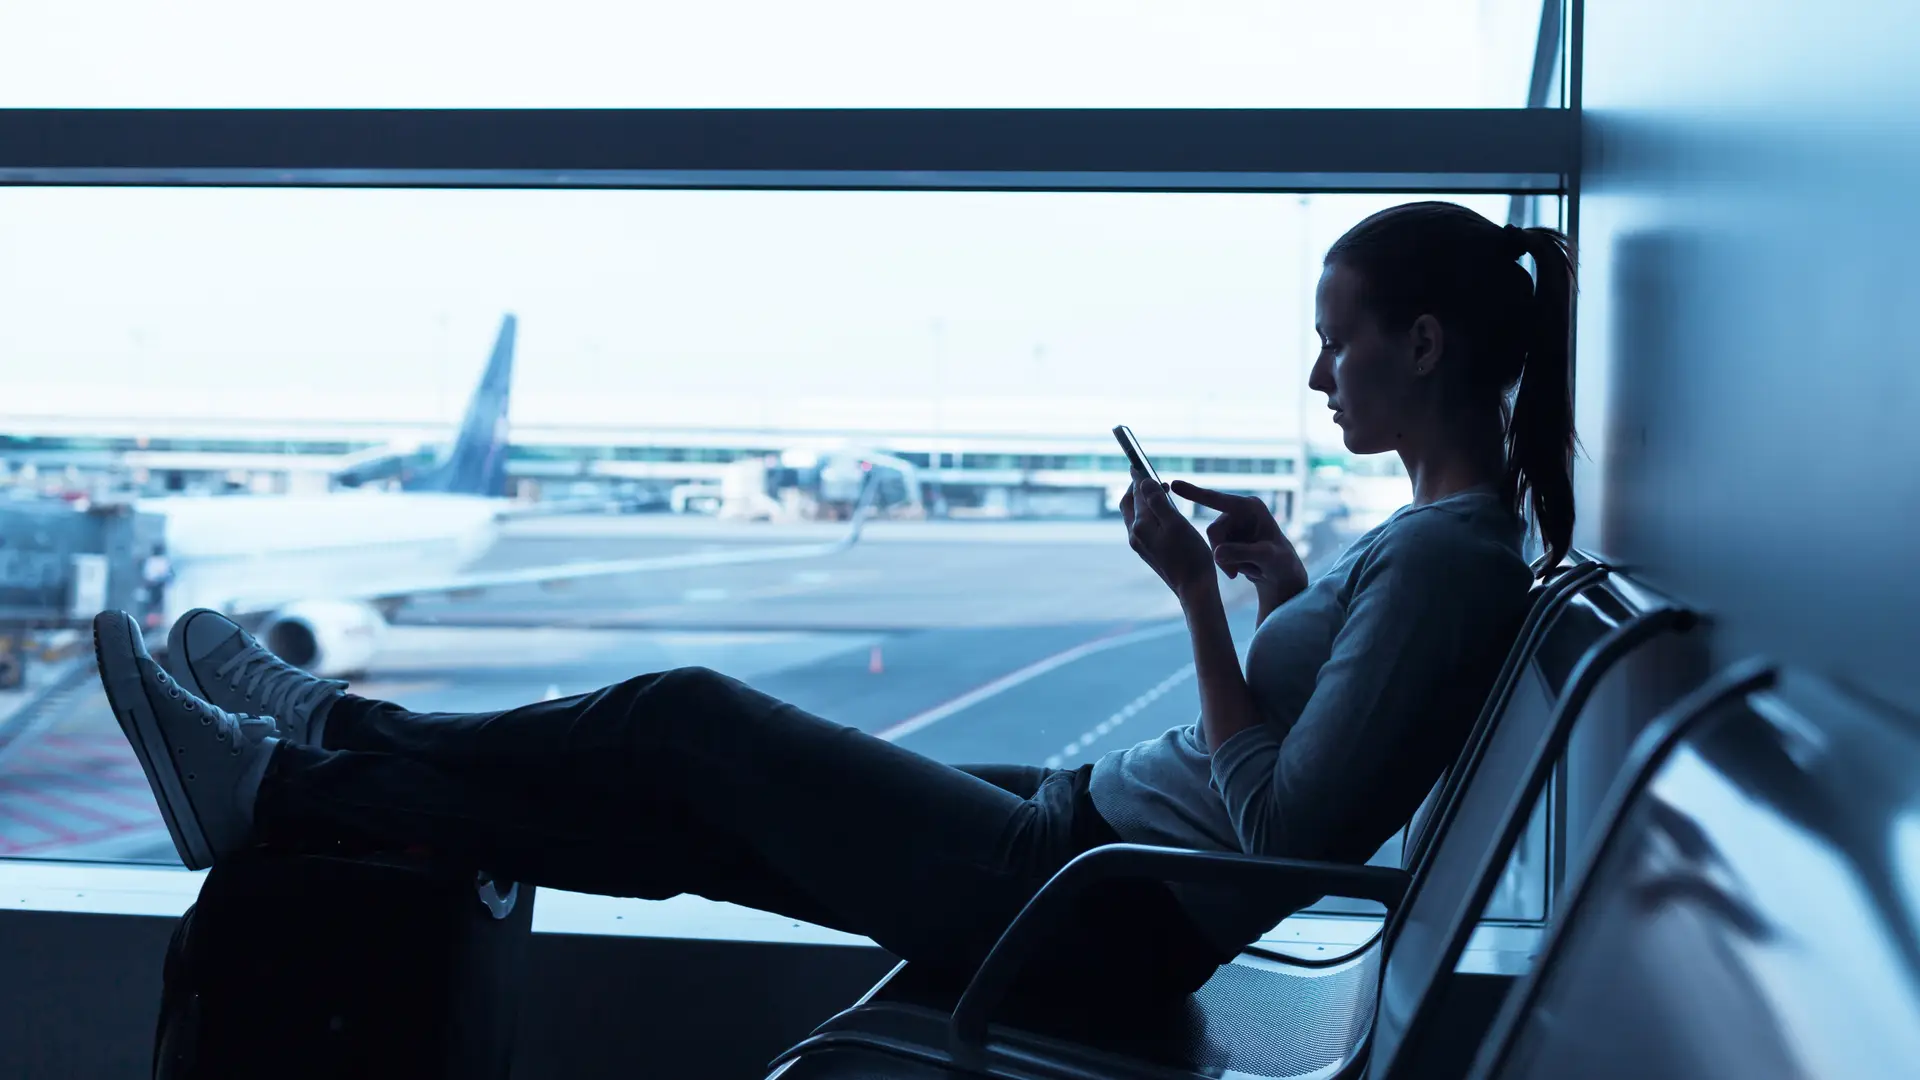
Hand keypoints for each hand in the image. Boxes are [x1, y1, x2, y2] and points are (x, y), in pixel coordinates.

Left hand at [1120, 472, 1215, 599]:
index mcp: (1140, 526)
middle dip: (1138, 488)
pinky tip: (1164, 514)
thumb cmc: (1190, 555)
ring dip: (1145, 501)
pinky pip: (1143, 526)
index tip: (1137, 462)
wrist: (1194, 588)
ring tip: (1162, 492)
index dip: (1137, 476)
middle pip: (1129, 504)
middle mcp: (1135, 535)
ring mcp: (1140, 545)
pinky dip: (1150, 514)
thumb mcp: (1176, 524)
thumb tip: (1143, 482)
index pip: (1135, 493)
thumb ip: (1158, 502)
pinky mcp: (1148, 552)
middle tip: (1152, 477)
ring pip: (1136, 515)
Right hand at [1169, 480, 1308, 609]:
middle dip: (1221, 553)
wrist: (1282, 575)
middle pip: (1213, 530)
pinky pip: (1215, 548)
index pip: (1218, 500)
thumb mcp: (1266, 558)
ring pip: (1212, 542)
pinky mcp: (1229, 534)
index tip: (1174, 484)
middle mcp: (1240, 511)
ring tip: (1243, 570)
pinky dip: (1224, 563)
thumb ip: (1242, 553)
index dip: (1195, 494)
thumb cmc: (1281, 562)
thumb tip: (1217, 553)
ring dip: (1224, 560)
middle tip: (1234, 573)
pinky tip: (1240, 568)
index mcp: (1251, 507)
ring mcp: (1233, 523)